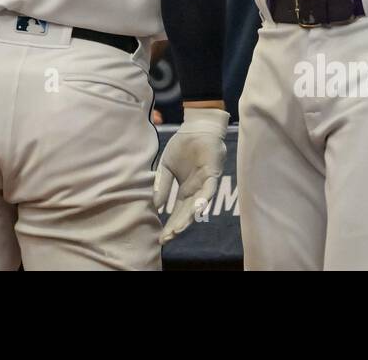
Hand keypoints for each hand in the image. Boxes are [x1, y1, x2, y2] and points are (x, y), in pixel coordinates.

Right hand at [152, 107, 228, 243]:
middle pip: (186, 214)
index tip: (160, 237)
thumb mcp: (166, 166)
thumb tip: (155, 206)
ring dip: (188, 218)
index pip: (177, 212)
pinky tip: (196, 210)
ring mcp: (205, 184)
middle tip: (167, 239)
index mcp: (185, 190)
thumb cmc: (182, 146)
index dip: (170, 225)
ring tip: (177, 230)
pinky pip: (208, 191)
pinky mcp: (213, 175)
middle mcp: (196, 191)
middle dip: (177, 227)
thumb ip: (162, 185)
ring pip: (197, 206)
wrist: (196, 127)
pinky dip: (202, 201)